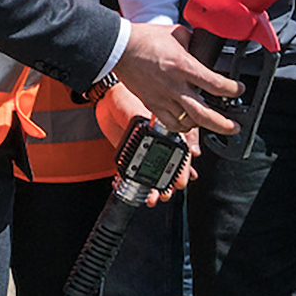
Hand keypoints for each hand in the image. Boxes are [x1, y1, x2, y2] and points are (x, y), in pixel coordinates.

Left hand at [95, 84, 191, 205]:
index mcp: (169, 131)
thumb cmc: (128, 98)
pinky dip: (138, 184)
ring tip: (153, 198)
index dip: (184, 169)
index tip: (181, 181)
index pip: (182, 154)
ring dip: (155, 188)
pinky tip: (140, 192)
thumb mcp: (148, 112)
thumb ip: (167, 130)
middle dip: (169, 184)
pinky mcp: (130, 154)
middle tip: (166, 193)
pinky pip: (135, 173)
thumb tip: (190, 148)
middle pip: (169, 168)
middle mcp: (159, 141)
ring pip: (154, 174)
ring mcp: (145, 149)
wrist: (105, 100)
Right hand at [114, 23, 242, 138]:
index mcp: (183, 66)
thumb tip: (204, 48)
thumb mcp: (178, 33)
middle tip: (234, 127)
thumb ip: (194, 43)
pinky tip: (189, 124)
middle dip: (223, 124)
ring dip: (203, 125)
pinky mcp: (152, 104)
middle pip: (203, 113)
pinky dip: (182, 127)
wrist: (120, 47)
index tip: (238, 90)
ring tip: (213, 123)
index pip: (215, 84)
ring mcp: (162, 98)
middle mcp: (174, 85)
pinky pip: (170, 124)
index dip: (232, 90)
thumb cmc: (145, 38)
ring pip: (187, 122)